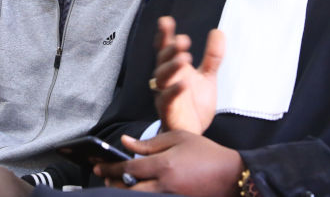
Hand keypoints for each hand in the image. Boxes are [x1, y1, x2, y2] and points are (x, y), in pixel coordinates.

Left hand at [94, 131, 243, 196]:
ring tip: (117, 184)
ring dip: (125, 191)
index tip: (97, 167)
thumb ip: (150, 143)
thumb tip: (125, 142)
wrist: (231, 175)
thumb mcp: (179, 138)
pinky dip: (141, 195)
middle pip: (128, 189)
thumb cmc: (206, 153)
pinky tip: (137, 188)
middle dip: (113, 183)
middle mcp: (164, 185)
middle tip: (104, 177)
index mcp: (164, 165)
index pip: (128, 168)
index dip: (110, 168)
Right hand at [153, 16, 223, 133]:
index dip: (165, 35)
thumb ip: (212, 57)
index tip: (166, 21)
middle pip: (162, 60)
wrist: (192, 134)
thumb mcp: (207, 77)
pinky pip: (167, 99)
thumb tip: (218, 31)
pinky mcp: (168, 111)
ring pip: (163, 77)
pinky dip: (174, 91)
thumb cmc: (195, 105)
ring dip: (172, 66)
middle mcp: (167, 79)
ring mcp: (165, 94)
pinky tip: (184, 83)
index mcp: (174, 69)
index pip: (166, 48)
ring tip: (184, 58)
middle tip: (183, 40)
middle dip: (170, 49)